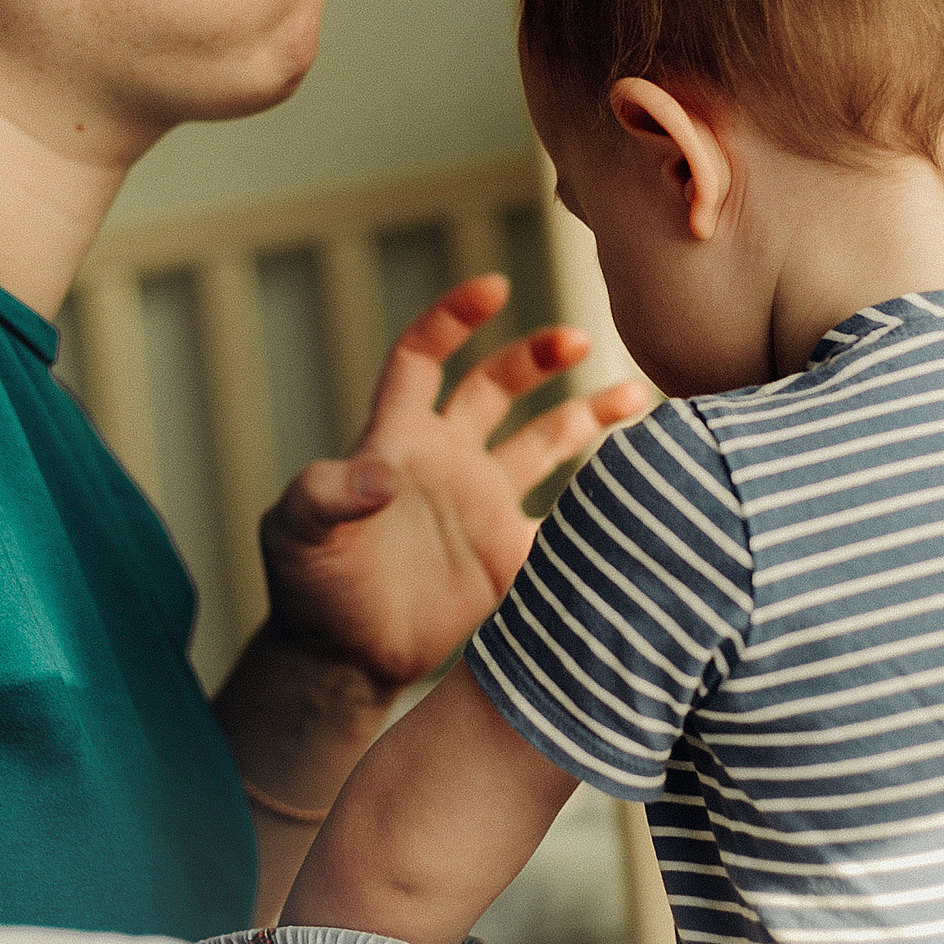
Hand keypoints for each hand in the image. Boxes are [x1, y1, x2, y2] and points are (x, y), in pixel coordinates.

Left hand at [258, 275, 653, 690]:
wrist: (345, 657)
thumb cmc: (310, 586)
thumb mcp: (298, 533)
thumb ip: (326, 496)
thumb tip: (377, 477)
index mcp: (398, 438)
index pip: (423, 357)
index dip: (453, 318)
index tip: (495, 287)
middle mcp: (448, 458)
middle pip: (498, 385)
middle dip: (538, 357)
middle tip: (579, 340)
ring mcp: (484, 504)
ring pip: (547, 441)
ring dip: (589, 416)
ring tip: (641, 396)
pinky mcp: (510, 554)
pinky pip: (568, 519)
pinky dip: (604, 505)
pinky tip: (646, 487)